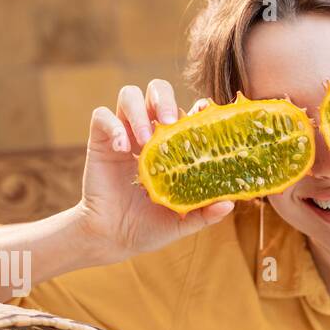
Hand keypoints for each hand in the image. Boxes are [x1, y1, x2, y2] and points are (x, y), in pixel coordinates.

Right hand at [76, 80, 234, 262]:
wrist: (115, 239)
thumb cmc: (151, 226)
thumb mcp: (183, 222)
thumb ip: (205, 212)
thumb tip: (229, 204)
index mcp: (173, 145)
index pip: (186, 113)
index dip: (196, 108)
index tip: (204, 113)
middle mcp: (149, 132)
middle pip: (157, 90)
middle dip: (164, 98)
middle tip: (169, 121)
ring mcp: (124, 133)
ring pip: (129, 95)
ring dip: (138, 111)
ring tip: (145, 140)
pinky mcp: (100, 140)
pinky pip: (102, 116)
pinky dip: (113, 126)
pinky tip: (123, 149)